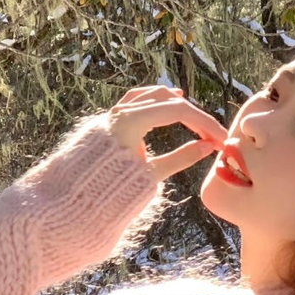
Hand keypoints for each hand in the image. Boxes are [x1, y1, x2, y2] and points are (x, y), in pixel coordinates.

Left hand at [106, 85, 226, 182]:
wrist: (75, 198)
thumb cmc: (109, 189)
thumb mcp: (150, 176)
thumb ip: (180, 159)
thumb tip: (208, 147)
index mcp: (131, 121)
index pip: (178, 112)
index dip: (203, 123)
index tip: (219, 139)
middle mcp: (122, 111)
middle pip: (167, 101)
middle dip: (193, 116)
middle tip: (211, 133)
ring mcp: (114, 114)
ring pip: (150, 96)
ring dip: (175, 103)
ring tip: (191, 111)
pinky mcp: (110, 120)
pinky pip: (136, 100)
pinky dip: (154, 99)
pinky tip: (165, 98)